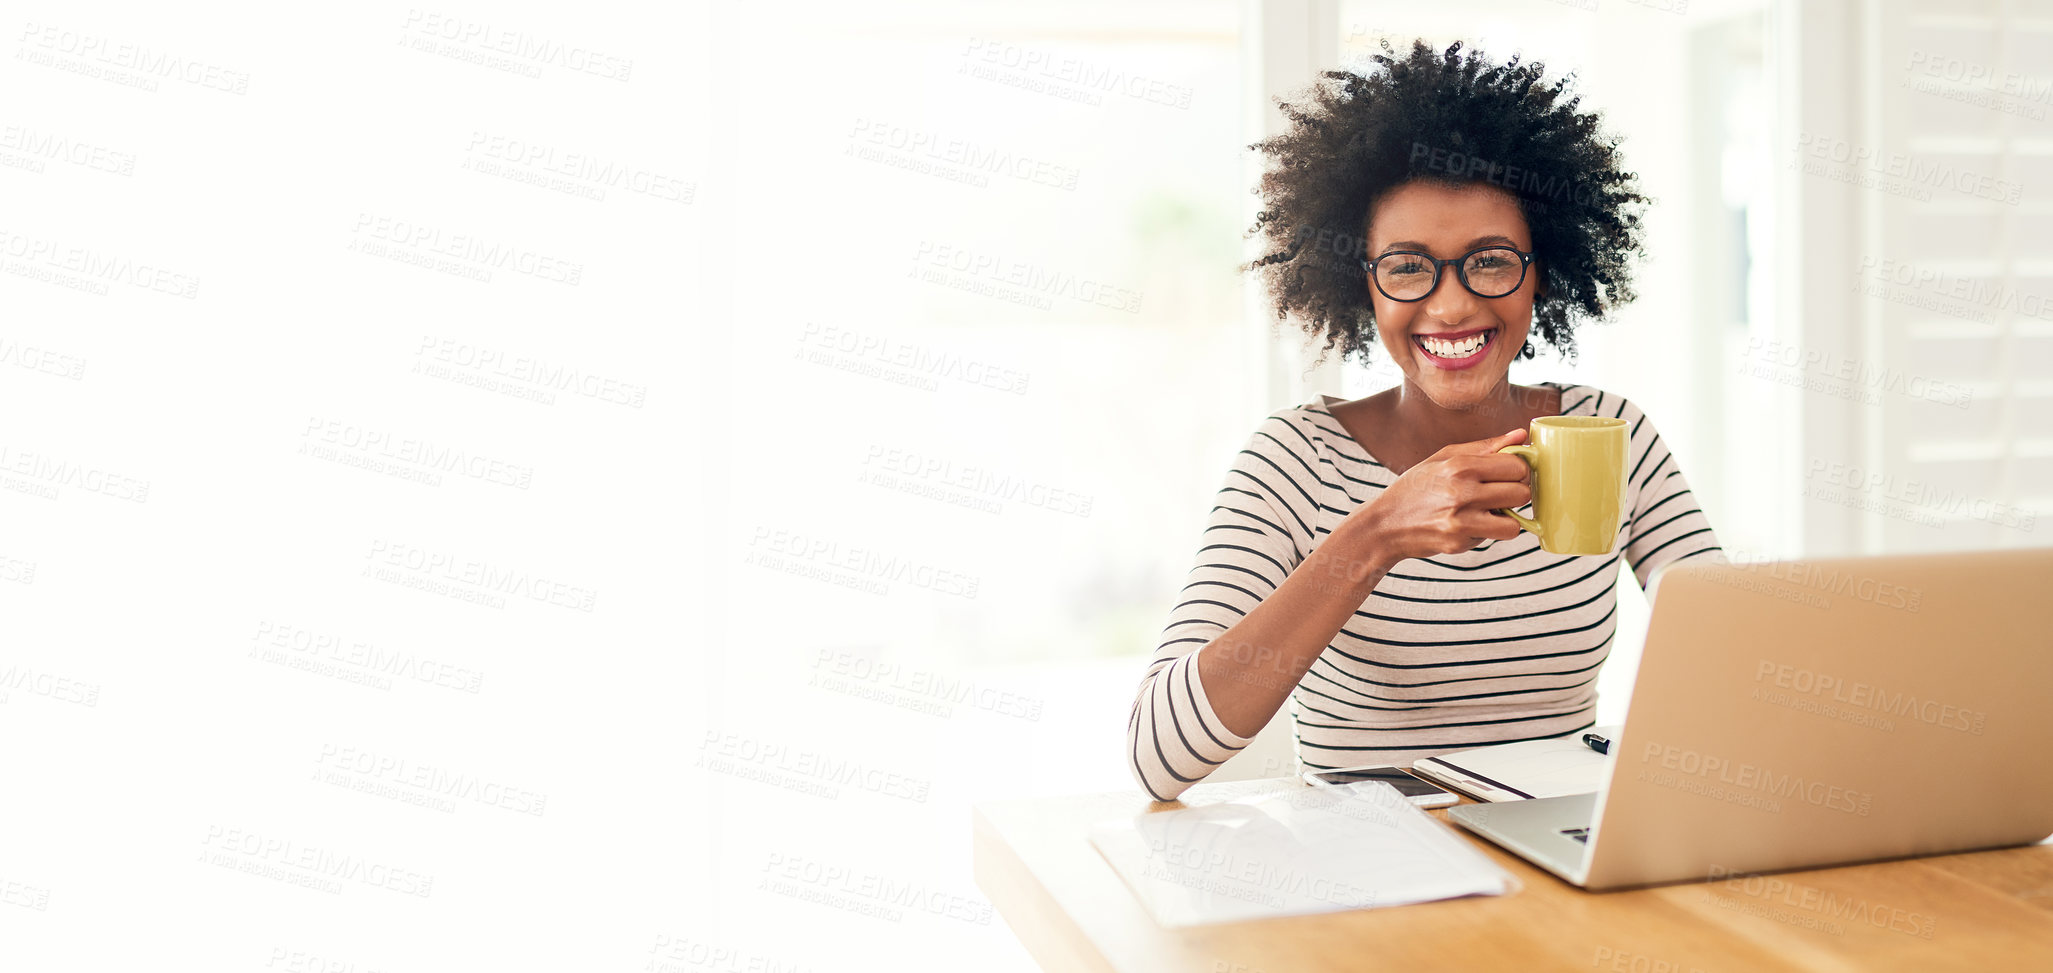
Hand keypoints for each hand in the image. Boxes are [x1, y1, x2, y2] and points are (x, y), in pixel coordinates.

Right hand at [1352, 428, 1533, 561]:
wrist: (1384, 524)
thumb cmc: (1416, 487)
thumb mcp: (1443, 458)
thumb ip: (1485, 447)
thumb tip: (1521, 435)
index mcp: (1459, 466)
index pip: (1516, 466)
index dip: (1517, 470)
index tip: (1507, 474)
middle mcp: (1461, 492)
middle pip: (1521, 493)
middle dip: (1514, 494)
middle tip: (1498, 494)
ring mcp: (1460, 520)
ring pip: (1514, 523)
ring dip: (1506, 518)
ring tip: (1488, 511)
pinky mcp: (1458, 542)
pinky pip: (1493, 538)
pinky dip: (1488, 532)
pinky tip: (1470, 524)